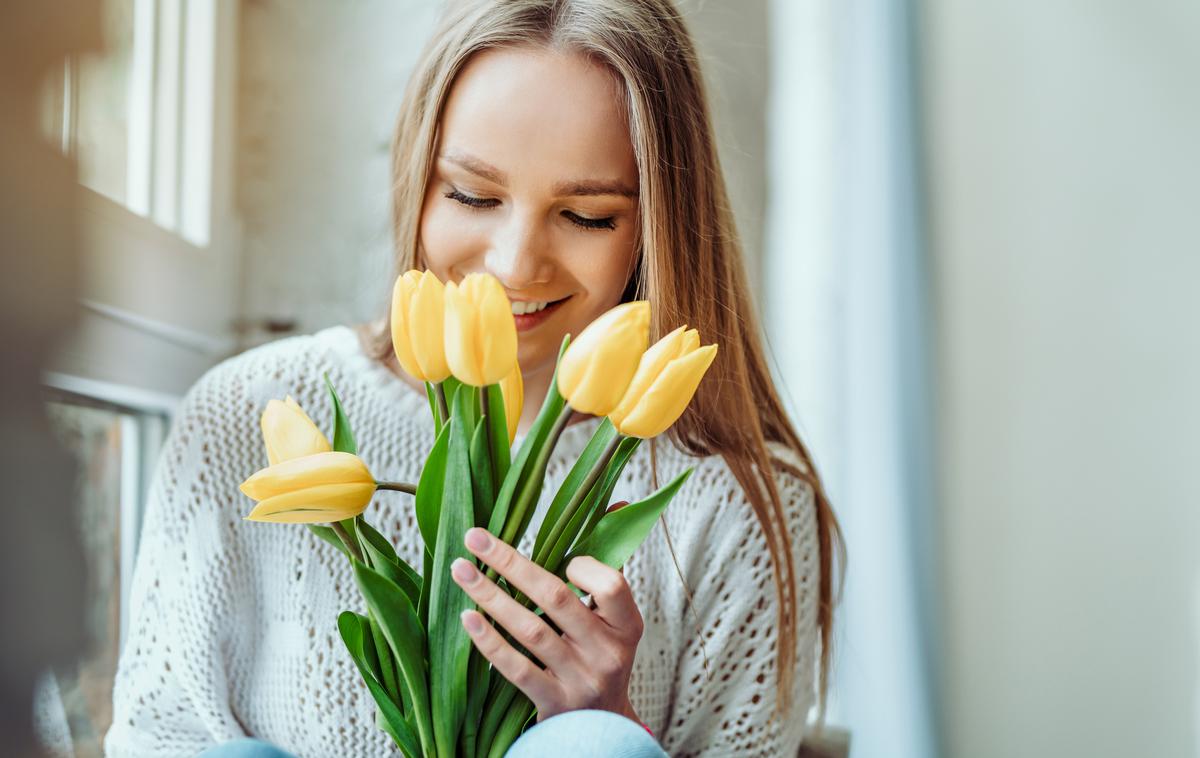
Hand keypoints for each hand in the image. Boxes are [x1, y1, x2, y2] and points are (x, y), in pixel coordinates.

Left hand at [450, 525, 643, 722]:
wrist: (601, 729)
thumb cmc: (602, 655)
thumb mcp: (616, 617)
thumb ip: (609, 563)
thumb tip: (619, 502)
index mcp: (626, 625)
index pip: (611, 585)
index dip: (583, 567)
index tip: (561, 559)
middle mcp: (606, 652)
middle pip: (556, 599)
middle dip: (511, 563)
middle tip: (474, 536)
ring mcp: (579, 680)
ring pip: (530, 630)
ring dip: (491, 596)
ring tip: (460, 570)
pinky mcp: (552, 703)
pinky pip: (516, 668)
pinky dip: (489, 642)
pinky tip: (466, 618)